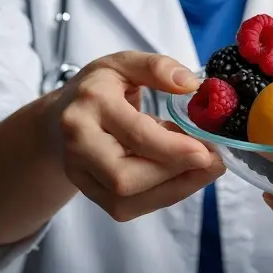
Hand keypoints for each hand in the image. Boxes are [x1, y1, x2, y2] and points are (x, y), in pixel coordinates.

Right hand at [50, 51, 224, 221]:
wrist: (60, 117)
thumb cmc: (100, 89)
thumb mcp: (125, 64)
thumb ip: (157, 67)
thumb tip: (190, 84)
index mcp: (91, 103)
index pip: (135, 134)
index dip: (174, 148)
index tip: (207, 150)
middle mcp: (79, 141)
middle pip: (124, 177)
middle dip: (174, 174)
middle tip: (212, 160)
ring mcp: (79, 172)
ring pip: (126, 201)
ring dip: (174, 189)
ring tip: (204, 170)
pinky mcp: (89, 193)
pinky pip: (127, 208)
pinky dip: (162, 196)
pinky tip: (182, 178)